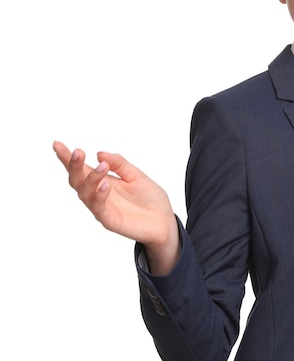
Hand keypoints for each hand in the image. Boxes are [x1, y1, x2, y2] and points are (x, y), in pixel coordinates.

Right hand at [53, 141, 179, 273]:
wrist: (164, 220)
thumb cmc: (149, 198)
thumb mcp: (136, 175)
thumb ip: (119, 164)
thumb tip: (100, 153)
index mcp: (103, 181)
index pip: (82, 168)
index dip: (68, 158)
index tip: (57, 144)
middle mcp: (98, 194)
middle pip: (77, 180)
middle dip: (74, 166)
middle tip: (78, 152)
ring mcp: (102, 207)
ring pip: (85, 193)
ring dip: (91, 178)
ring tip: (102, 167)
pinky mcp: (109, 220)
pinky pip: (99, 208)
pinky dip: (100, 195)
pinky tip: (106, 185)